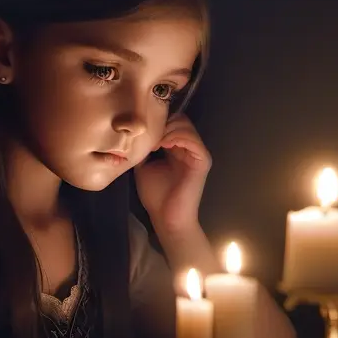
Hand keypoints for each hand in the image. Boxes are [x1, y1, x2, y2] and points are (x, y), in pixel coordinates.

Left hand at [134, 114, 211, 234]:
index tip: (142, 133)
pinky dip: (176, 138)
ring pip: (186, 126)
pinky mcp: (202, 161)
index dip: (157, 123)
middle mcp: (189, 148)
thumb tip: (135, 134)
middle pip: (180, 119)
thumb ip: (144, 149)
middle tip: (148, 138)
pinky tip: (163, 147)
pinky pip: (192, 139)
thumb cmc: (156, 196)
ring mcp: (197, 153)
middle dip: (162, 124)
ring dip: (167, 130)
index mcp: (176, 148)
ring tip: (154, 145)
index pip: (171, 122)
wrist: (166, 217)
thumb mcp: (144, 166)